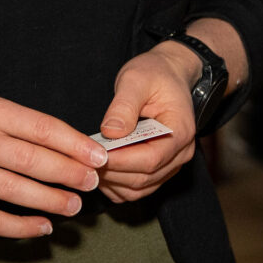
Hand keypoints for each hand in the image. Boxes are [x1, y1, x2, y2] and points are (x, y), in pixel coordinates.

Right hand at [0, 93, 109, 237]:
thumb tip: (69, 143)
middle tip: (91, 183)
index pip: (42, 128)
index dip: (74, 144)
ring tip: (74, 206)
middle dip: (68, 173)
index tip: (98, 156)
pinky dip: (19, 227)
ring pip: (14, 191)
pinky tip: (42, 227)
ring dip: (50, 201)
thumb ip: (20, 123)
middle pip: (32, 161)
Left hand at [94, 43, 198, 202]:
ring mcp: (171, 164)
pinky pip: (136, 188)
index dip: (121, 161)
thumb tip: (110, 133)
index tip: (93, 155)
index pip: (151, 158)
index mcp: (180, 131)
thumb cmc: (155, 73)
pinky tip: (99, 169)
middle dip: (111, 173)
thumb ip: (124, 106)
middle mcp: (180, 153)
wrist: (169, 74)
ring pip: (139, 189)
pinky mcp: (159, 169)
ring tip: (86, 165)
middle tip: (82, 162)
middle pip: (144, 178)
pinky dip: (115, 185)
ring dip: (111, 182)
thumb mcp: (137, 79)